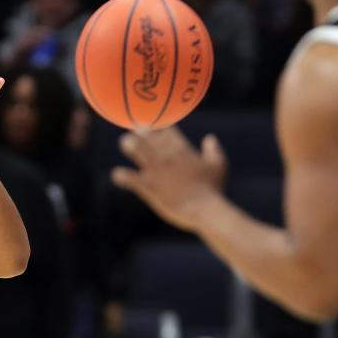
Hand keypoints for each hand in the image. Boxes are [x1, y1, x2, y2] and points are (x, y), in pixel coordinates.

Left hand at [111, 127, 226, 230]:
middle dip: (138, 131)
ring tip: (127, 146)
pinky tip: (119, 176)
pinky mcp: (147, 185)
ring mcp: (155, 169)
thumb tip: (210, 138)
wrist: (205, 210)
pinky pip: (127, 176)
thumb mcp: (218, 166)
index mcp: (181, 148)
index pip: (163, 127)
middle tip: (136, 135)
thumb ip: (213, 150)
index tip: (154, 130)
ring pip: (133, 146)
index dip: (157, 127)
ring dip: (127, 144)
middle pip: (145, 132)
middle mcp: (165, 154)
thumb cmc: (213, 189)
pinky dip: (120, 176)